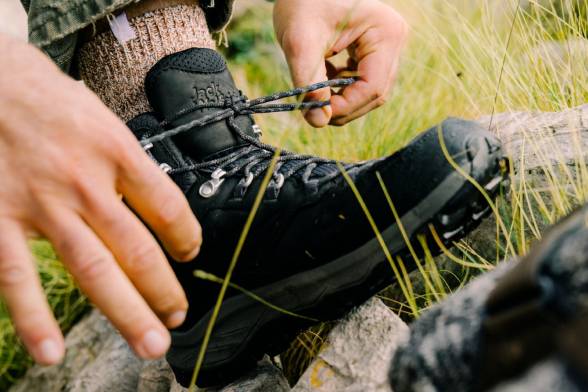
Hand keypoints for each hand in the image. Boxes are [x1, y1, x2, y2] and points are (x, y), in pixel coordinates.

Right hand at [0, 34, 200, 363]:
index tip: (191, 253)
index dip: (187, 237)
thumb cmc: (47, 99)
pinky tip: (51, 351)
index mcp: (116, 150)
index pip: (168, 207)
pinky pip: (17, 277)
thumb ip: (125, 164)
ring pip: (94, 269)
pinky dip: (33, 319)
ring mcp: (41, 203)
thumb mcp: (100, 118)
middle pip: (138, 249)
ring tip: (150, 344)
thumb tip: (154, 208)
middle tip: (178, 319)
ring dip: (127, 312)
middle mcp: (85, 180)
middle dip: (164, 291)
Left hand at [274, 0, 408, 126]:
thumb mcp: (299, 43)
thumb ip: (309, 83)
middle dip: (344, 107)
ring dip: (342, 99)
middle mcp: (394, 40)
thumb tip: (318, 121)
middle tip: (314, 109)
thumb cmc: (302, 2)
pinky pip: (362, 81)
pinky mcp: (375, 51)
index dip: (345, 107)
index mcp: (385, 33)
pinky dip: (341, 88)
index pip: (373, 87)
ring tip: (315, 89)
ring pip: (369, 91)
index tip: (317, 112)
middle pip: (375, 93)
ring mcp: (387, 46)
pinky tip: (322, 78)